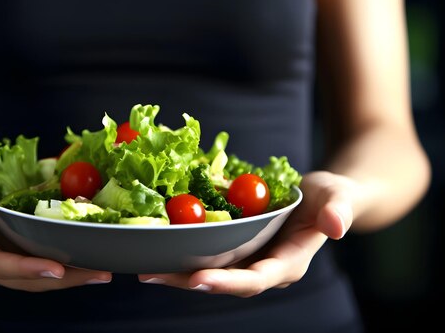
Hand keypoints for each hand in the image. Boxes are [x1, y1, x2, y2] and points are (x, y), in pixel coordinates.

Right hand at [0, 158, 111, 291]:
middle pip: (21, 280)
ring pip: (33, 279)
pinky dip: (62, 267)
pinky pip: (36, 266)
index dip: (26, 268)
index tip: (57, 268)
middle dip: (61, 280)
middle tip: (99, 273)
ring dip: (68, 279)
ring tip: (102, 272)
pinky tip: (88, 262)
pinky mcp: (9, 255)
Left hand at [138, 170, 356, 295]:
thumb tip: (336, 227)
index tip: (197, 278)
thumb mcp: (338, 198)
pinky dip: (183, 251)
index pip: (254, 279)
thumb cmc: (332, 198)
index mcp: (287, 264)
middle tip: (151, 274)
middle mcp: (263, 268)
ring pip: (209, 271)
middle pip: (222, 281)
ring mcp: (247, 259)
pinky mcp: (236, 247)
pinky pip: (207, 253)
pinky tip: (156, 245)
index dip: (227, 282)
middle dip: (187, 280)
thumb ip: (338, 211)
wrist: (323, 200)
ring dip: (176, 272)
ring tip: (143, 267)